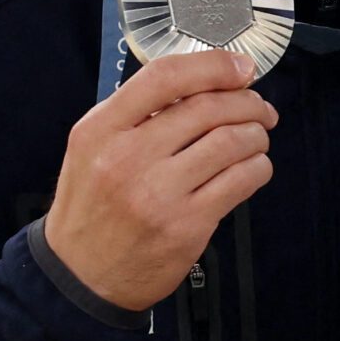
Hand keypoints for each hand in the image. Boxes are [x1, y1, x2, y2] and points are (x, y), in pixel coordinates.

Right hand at [41, 51, 276, 311]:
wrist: (80, 275)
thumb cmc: (93, 206)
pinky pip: (242, 180)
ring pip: (233, 142)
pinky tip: (253, 167)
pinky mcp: (186, 225)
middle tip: (259, 109)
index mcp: (100, 130)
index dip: (213, 65)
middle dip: (248, 102)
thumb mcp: (92, 148)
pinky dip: (258, 166)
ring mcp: (158, 194)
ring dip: (257, 135)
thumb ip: (138, 114)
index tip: (241, 68)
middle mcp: (127, 158)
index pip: (165, 77)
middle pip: (208, 108)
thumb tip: (207, 83)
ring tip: (257, 138)